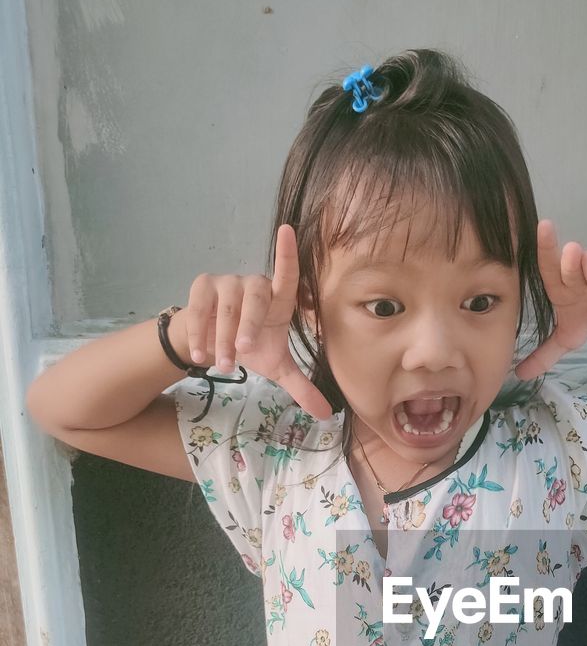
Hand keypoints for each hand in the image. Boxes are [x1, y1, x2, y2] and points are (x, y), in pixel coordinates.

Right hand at [183, 223, 331, 419]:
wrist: (209, 343)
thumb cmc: (249, 345)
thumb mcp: (275, 367)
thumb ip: (300, 386)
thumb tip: (327, 414)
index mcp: (278, 300)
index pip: (286, 274)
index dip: (286, 254)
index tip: (287, 231)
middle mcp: (253, 285)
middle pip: (254, 296)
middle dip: (247, 325)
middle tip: (242, 352)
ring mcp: (227, 283)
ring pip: (226, 307)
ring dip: (222, 338)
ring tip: (222, 365)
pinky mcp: (202, 287)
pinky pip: (201, 307)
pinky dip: (201, 333)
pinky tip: (201, 354)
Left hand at [513, 219, 586, 380]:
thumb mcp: (566, 338)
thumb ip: (544, 355)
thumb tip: (519, 375)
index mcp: (560, 286)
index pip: (549, 266)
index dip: (545, 248)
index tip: (542, 227)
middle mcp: (578, 276)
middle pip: (570, 266)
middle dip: (568, 261)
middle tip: (568, 252)